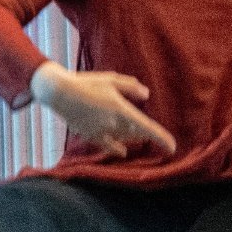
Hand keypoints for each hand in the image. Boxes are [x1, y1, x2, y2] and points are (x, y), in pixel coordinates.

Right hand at [31, 62, 176, 156]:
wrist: (60, 93)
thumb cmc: (86, 82)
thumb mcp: (111, 79)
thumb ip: (130, 87)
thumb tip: (146, 95)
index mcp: (120, 108)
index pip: (146, 127)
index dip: (161, 138)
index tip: (172, 148)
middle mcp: (112, 123)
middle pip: (135, 133)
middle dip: (143, 133)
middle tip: (151, 133)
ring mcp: (101, 132)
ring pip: (122, 138)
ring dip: (131, 136)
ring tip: (137, 135)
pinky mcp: (90, 136)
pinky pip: (107, 146)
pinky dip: (116, 148)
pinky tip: (122, 152)